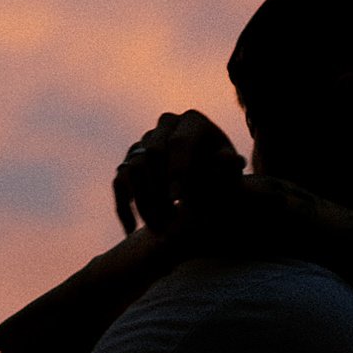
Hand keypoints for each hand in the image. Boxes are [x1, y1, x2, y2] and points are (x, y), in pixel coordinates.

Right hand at [112, 109, 245, 235]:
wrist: (213, 187)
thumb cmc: (226, 180)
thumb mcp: (232, 175)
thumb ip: (230, 168)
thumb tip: (228, 159)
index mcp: (193, 122)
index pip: (179, 143)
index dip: (177, 171)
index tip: (178, 201)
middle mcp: (166, 125)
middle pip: (152, 154)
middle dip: (160, 189)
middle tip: (169, 220)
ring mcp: (146, 141)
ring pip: (134, 169)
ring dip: (144, 202)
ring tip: (159, 230)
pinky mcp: (131, 160)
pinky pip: (120, 182)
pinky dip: (124, 207)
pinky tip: (132, 230)